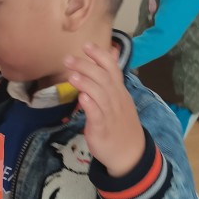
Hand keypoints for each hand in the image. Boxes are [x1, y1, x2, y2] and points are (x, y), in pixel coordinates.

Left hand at [65, 43, 144, 176]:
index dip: (100, 56)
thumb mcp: (118, 101)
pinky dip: (90, 105)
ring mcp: (110, 114)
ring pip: (100, 95)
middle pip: (103, 78)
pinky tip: (82, 98)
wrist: (129, 153)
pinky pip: (97, 115)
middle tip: (68, 59)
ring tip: (71, 75)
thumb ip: (109, 82)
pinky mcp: (102, 129)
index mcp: (119, 92)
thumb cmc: (119, 124)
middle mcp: (116, 100)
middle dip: (86, 67)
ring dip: (86, 83)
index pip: (112, 68)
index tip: (86, 45)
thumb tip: (105, 61)